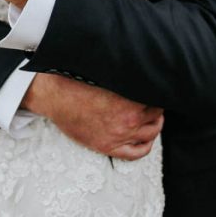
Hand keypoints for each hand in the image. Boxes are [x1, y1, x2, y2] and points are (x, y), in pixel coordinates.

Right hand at [24, 73, 163, 160]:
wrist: (57, 97)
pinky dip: (146, 146)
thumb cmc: (80, 81)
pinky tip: (146, 138)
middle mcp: (130, 118)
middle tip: (156, 103)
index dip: (159, 93)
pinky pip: (137, 152)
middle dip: (158, 108)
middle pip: (157, 115)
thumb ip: (127, 74)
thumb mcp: (108, 72)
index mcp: (130, 98)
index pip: (157, 97)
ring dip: (156, 125)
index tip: (158, 90)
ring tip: (154, 119)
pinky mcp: (110, 147)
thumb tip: (142, 63)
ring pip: (151, 133)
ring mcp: (121, 135)